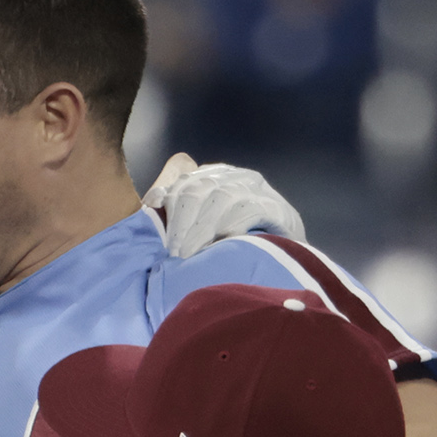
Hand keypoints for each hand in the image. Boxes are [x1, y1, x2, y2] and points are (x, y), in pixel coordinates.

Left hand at [144, 154, 304, 257]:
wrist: (284, 259)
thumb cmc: (233, 243)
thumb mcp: (200, 225)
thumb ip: (177, 211)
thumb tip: (152, 201)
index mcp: (215, 177)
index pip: (185, 182)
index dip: (167, 201)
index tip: (154, 225)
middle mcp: (236, 177)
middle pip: (200, 189)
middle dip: (181, 221)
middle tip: (172, 251)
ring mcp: (259, 189)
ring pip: (222, 198)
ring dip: (201, 227)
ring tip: (188, 253)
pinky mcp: (277, 207)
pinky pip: (250, 210)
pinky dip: (232, 226)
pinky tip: (220, 244)